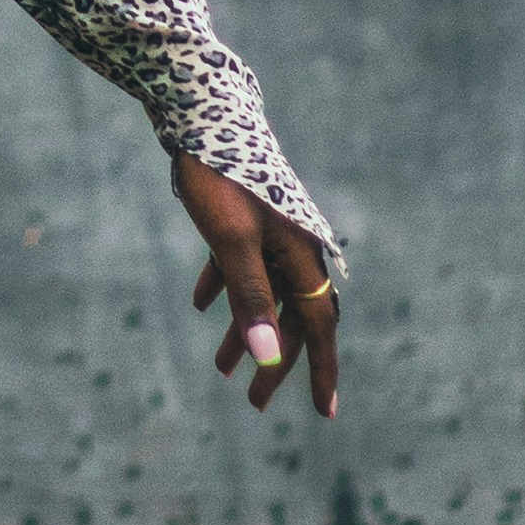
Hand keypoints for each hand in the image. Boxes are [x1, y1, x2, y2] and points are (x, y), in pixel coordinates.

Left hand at [171, 159, 341, 420]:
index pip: (318, 325)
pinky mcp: (246, 218)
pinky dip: (224, 289)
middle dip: (275, 361)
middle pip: (293, 317)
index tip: (325, 414)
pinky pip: (241, 266)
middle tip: (255, 403)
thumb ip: (249, 297)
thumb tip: (265, 356)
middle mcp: (294, 247)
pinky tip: (200, 306)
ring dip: (244, 331)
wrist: (200, 111)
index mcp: (301, 255)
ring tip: (219, 369)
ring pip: (264, 295)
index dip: (321, 370)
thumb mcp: (230, 242)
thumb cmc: (218, 178)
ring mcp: (271, 232)